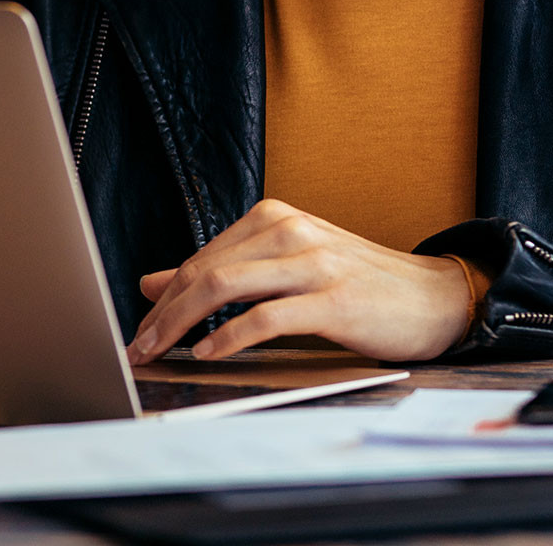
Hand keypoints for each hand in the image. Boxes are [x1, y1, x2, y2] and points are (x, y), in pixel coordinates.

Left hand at [126, 199, 470, 364]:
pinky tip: (210, 353)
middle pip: (206, 270)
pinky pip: (267, 317)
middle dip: (164, 313)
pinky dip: (230, 336)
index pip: (202, 257)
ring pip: (226, 286)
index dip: (165, 296)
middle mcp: (290, 230)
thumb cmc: (357, 284)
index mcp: (275, 218)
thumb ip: (224, 271)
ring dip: (183, 323)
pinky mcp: (333, 299)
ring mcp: (313, 262)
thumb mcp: (285, 267)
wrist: (432, 296)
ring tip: (162, 352)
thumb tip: (153, 282)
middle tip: (138, 347)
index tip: (140, 329)